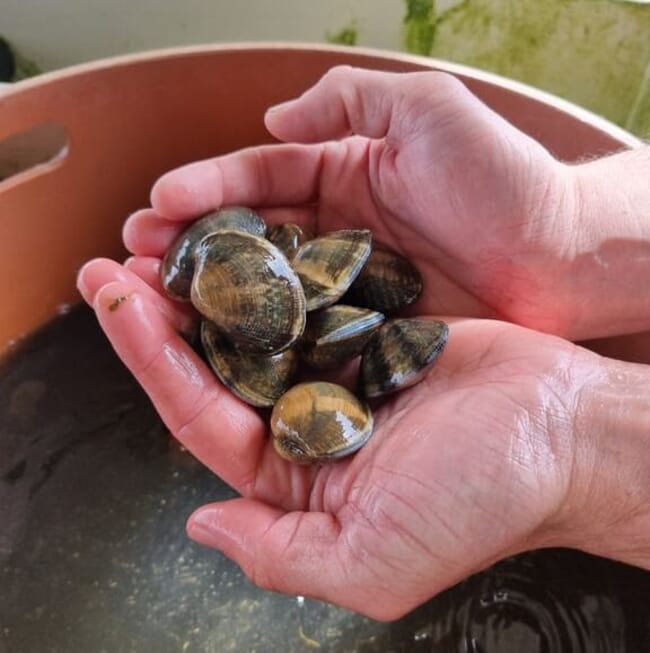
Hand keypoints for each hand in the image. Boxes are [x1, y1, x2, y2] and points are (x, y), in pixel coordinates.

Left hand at [77, 259, 599, 618]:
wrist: (563, 432)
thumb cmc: (482, 501)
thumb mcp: (375, 561)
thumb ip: (279, 557)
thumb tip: (204, 527)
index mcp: (294, 479)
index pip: (198, 414)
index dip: (148, 359)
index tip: (113, 301)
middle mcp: (305, 423)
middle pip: (213, 364)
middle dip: (160, 314)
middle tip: (116, 260)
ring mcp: (335, 371)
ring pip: (253, 324)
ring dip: (209, 284)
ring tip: (164, 238)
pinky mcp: (368, 330)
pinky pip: (308, 295)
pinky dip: (273, 269)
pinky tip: (239, 238)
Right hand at [124, 67, 649, 342]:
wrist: (562, 260)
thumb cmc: (503, 180)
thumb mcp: (427, 111)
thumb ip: (349, 103)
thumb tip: (273, 120)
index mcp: (345, 173)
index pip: (261, 178)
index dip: (207, 189)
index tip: (157, 206)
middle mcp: (337, 230)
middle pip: (250, 236)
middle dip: (190, 244)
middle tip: (133, 259)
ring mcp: (348, 284)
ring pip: (267, 287)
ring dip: (212, 293)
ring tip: (154, 299)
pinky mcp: (364, 329)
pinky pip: (303, 329)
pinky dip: (262, 335)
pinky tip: (219, 342)